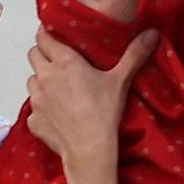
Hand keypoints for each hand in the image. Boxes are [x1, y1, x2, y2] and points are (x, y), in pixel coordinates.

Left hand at [26, 26, 158, 166]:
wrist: (89, 150)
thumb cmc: (104, 113)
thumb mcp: (121, 81)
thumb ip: (134, 54)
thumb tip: (152, 33)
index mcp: (64, 62)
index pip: (43, 37)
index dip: (47, 35)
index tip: (55, 37)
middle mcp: (45, 76)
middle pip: (33, 54)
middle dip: (43, 55)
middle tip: (59, 62)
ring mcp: (36, 98)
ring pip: (31, 80)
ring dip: (41, 80)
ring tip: (59, 89)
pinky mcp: (33, 119)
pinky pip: (33, 108)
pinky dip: (42, 108)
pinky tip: (57, 114)